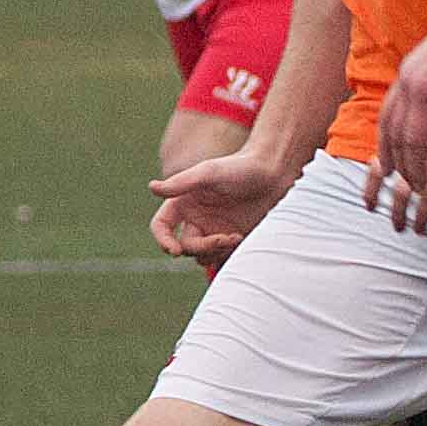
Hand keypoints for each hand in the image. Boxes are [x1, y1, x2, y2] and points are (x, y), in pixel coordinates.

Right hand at [148, 147, 298, 263]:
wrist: (274, 172)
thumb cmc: (240, 167)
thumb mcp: (209, 173)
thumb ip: (181, 183)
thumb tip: (152, 188)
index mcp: (184, 203)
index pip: (161, 227)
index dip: (163, 241)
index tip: (175, 251)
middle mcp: (196, 219)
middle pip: (185, 247)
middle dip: (202, 247)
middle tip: (225, 239)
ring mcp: (214, 230)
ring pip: (202, 256)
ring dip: (215, 253)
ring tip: (235, 237)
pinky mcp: (233, 239)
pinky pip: (223, 258)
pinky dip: (228, 255)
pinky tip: (242, 239)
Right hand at [368, 13, 426, 233]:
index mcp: (424, 93)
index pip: (413, 142)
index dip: (416, 169)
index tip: (422, 190)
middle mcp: (406, 83)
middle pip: (394, 133)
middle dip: (400, 163)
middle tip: (408, 187)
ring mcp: (404, 75)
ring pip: (386, 118)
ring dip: (387, 146)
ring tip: (388, 169)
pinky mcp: (408, 70)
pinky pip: (392, 104)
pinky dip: (391, 126)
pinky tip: (396, 138)